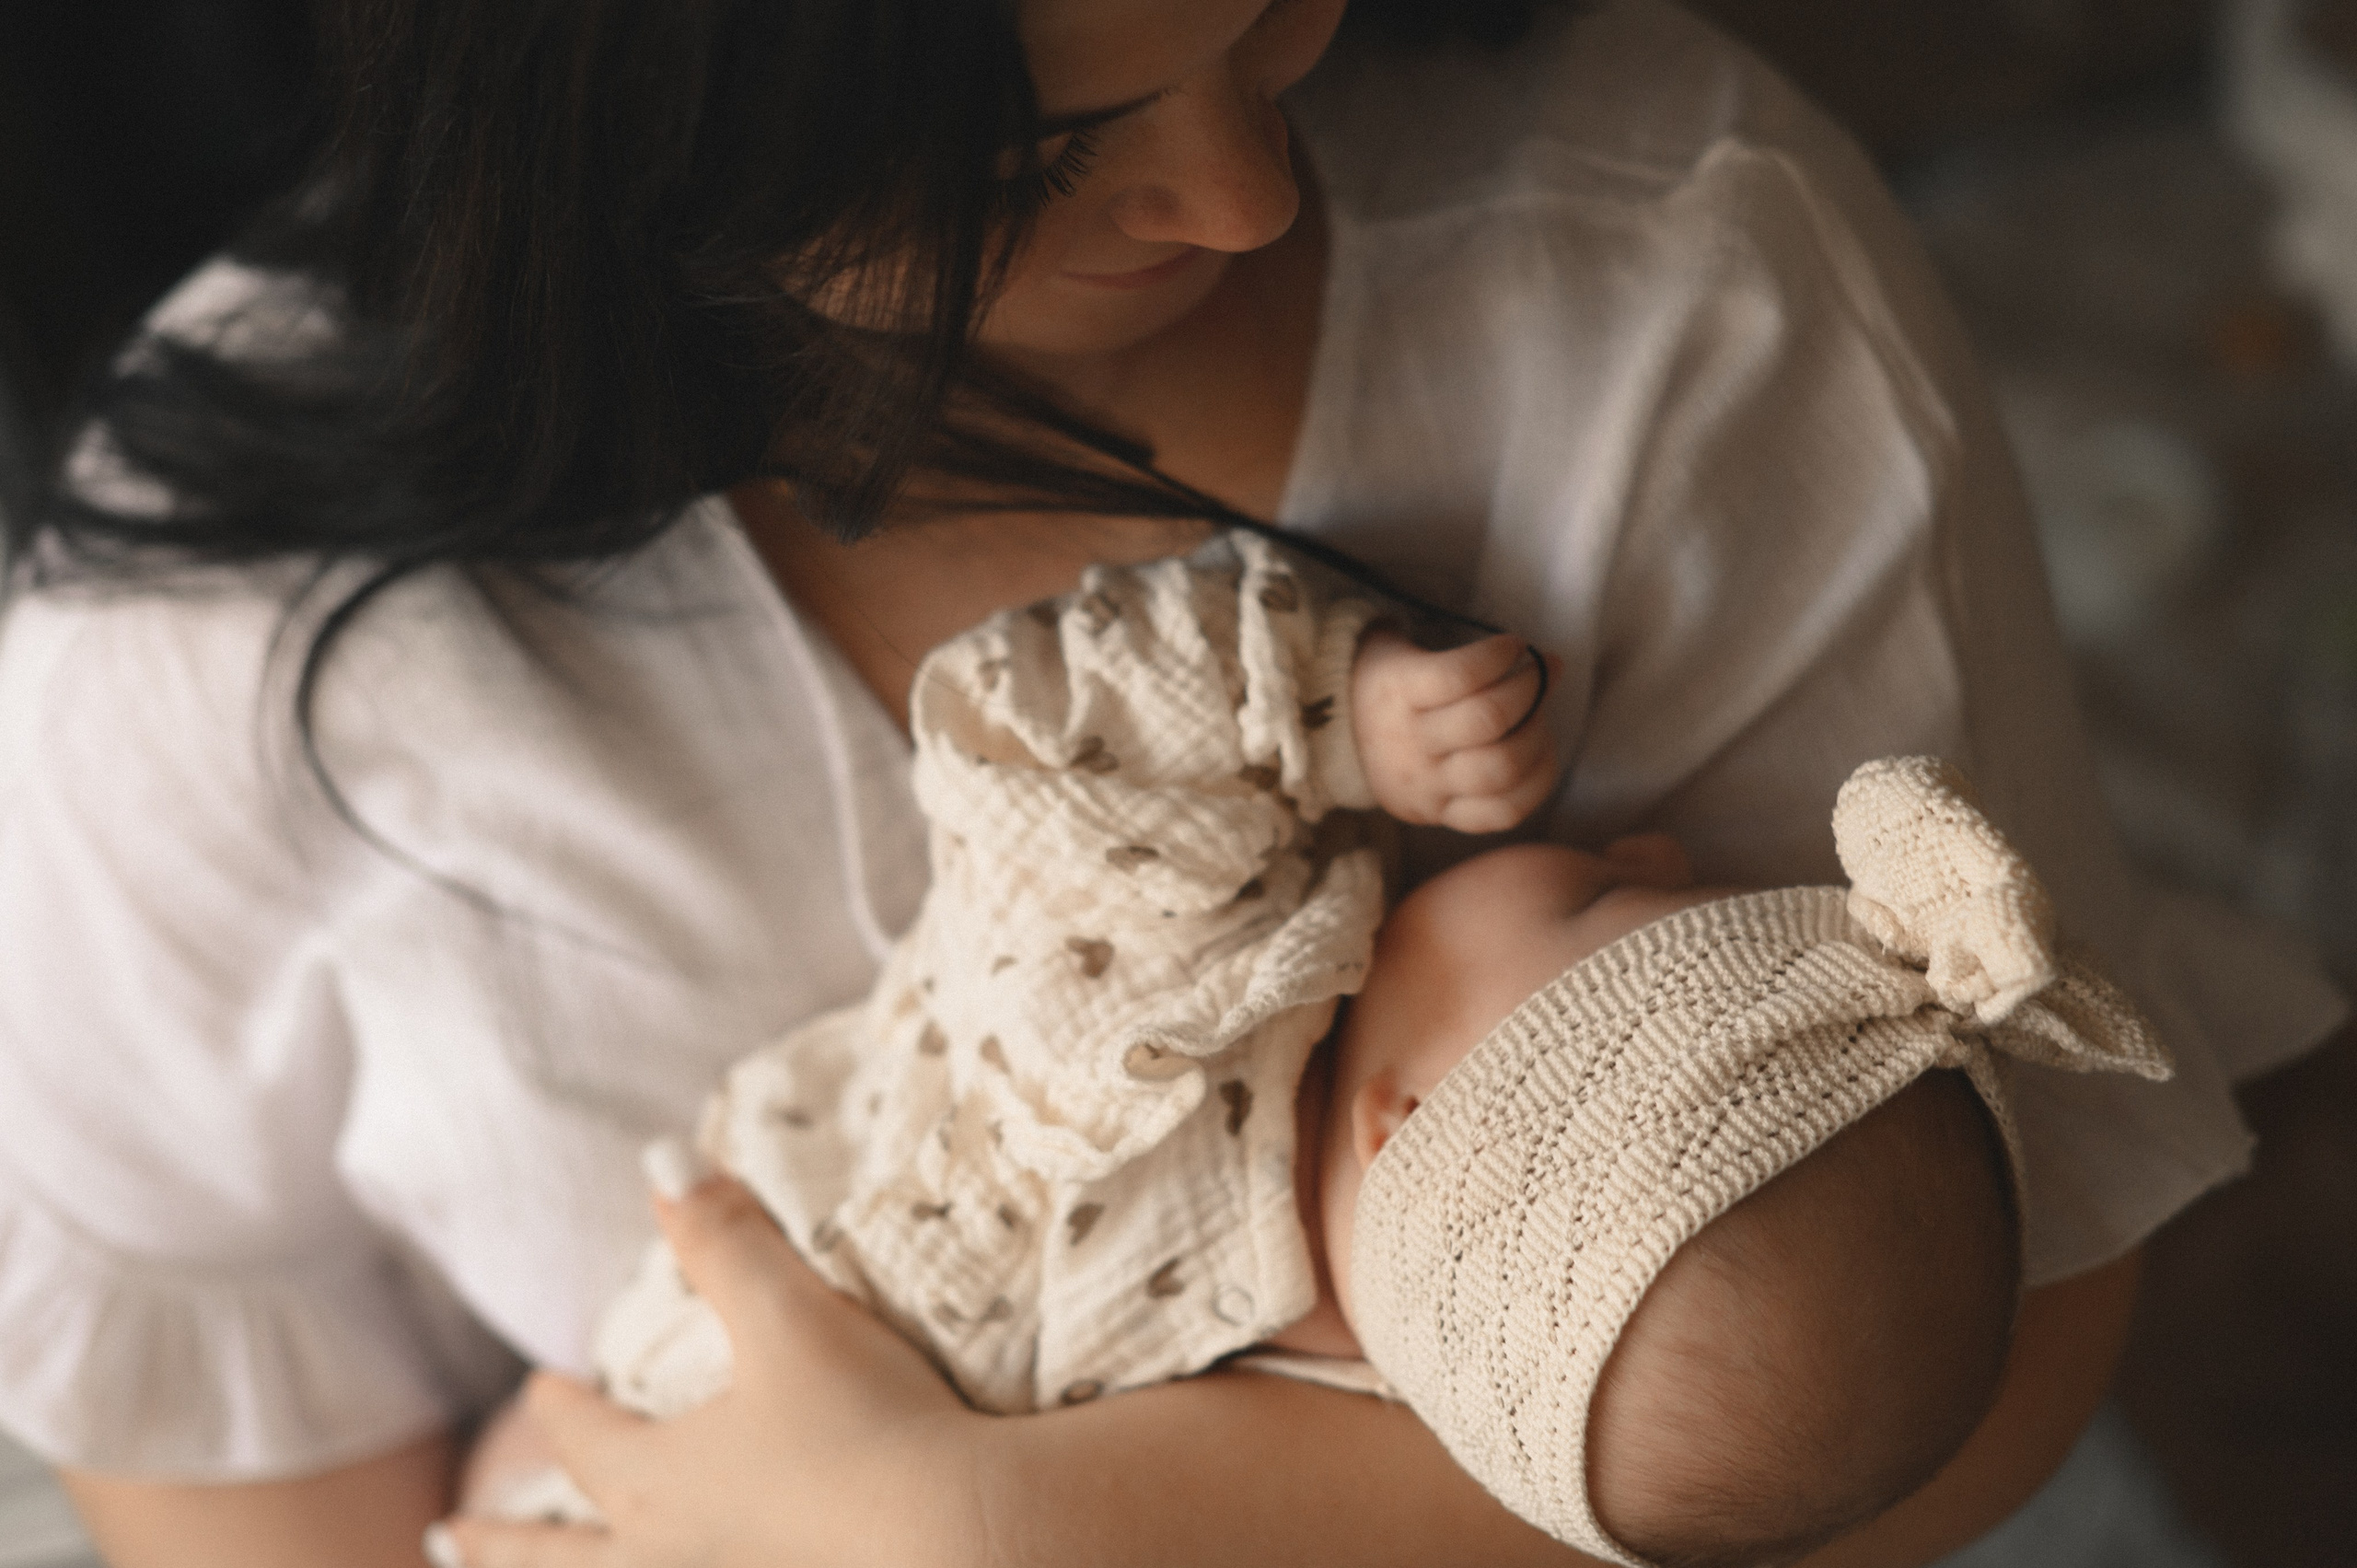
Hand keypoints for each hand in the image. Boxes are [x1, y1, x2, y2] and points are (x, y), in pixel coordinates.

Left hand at [430, 1177, 986, 1567]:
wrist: (963, 1546)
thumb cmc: (868, 1428)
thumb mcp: (791, 1318)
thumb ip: (724, 1239)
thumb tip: (659, 1158)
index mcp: (659, 1482)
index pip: (586, 1440)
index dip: (561, 1410)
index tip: (539, 1389)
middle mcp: (668, 1561)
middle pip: (558, 1559)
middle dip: (501, 1544)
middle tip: (445, 1536)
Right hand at [1351, 628, 1559, 831]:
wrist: (1337, 743)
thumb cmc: (1385, 684)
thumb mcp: (1392, 648)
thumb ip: (1449, 645)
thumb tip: (1536, 657)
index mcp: (1395, 693)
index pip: (1459, 674)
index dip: (1498, 655)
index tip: (1514, 644)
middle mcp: (1410, 744)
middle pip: (1488, 720)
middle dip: (1530, 688)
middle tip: (1542, 671)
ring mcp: (1428, 786)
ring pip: (1501, 768)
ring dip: (1537, 735)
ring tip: (1539, 715)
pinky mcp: (1443, 815)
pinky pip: (1504, 812)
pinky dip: (1537, 783)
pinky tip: (1541, 752)